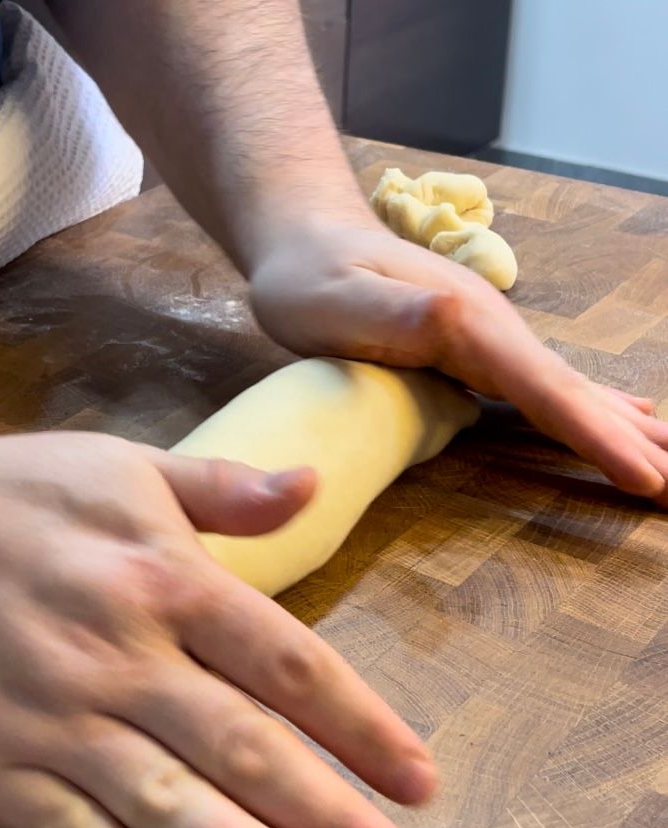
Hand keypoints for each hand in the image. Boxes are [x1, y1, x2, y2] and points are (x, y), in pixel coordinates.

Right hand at [0, 431, 436, 827]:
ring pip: (166, 801)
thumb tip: (315, 484)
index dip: (362, 725)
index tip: (420, 781)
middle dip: (333, 815)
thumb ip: (221, 485)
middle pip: (244, 747)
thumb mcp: (119, 466)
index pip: (286, 663)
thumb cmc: (8, 497)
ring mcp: (51, 719)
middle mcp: (117, 654)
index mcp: (160, 577)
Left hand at [249, 214, 667, 504]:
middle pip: (572, 393)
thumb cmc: (308, 278)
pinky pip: (542, 389)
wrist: (305, 238)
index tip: (648, 477)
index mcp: (467, 325)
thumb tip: (458, 319)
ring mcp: (487, 336)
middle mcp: (492, 328)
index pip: (545, 390)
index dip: (597, 437)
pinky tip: (619, 419)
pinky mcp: (473, 347)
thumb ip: (395, 313)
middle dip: (631, 441)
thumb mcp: (337, 301)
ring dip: (621, 428)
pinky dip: (587, 411)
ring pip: (566, 391)